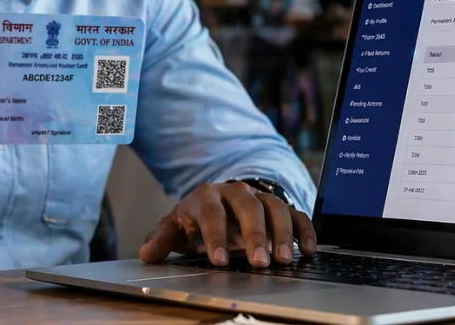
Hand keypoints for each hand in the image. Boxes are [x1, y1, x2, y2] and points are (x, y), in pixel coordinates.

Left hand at [139, 181, 316, 267]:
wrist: (218, 202)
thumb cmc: (196, 219)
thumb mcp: (175, 227)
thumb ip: (161, 239)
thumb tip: (146, 253)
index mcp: (207, 196)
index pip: (212, 212)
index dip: (215, 235)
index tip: (220, 261)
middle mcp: (236, 192)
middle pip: (249, 207)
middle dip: (255, 235)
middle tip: (259, 262)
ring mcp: (260, 198)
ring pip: (275, 208)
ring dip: (282, 234)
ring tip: (284, 259)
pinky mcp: (280, 207)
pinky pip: (296, 214)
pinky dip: (304, 230)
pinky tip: (308, 250)